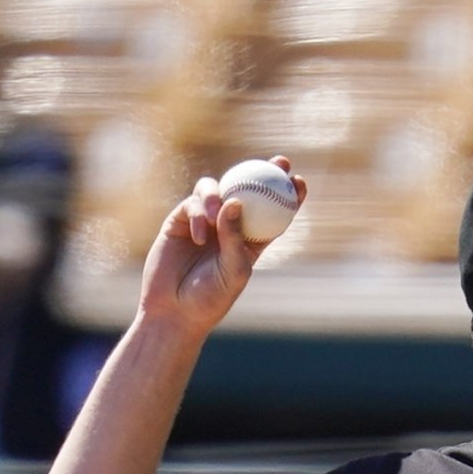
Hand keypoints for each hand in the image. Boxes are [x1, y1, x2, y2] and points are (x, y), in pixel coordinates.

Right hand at [137, 157, 306, 335]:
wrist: (173, 310)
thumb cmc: (210, 298)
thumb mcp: (234, 271)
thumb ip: (236, 237)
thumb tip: (236, 200)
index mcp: (250, 241)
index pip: (273, 212)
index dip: (287, 194)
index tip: (298, 181)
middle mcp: (228, 227)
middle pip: (248, 190)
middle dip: (264, 171)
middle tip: (279, 162)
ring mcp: (204, 221)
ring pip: (216, 190)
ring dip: (218, 196)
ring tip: (216, 214)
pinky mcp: (180, 220)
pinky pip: (192, 204)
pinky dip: (198, 216)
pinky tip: (200, 237)